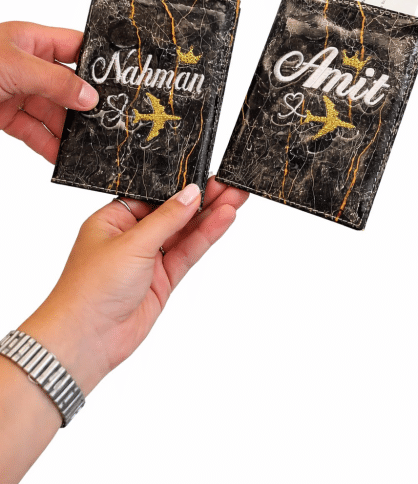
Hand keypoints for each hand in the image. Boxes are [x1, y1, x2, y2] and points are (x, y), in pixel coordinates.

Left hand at [0, 21, 98, 161]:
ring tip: (85, 143)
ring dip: (67, 130)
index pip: (75, 48)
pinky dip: (48, 144)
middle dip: (83, 105)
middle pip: (67, 86)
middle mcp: (26, 65)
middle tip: (105, 121)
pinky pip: (33, 131)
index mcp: (31, 40)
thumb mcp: (15, 66)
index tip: (118, 82)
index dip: (97, 64)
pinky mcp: (4, 116)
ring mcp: (16, 91)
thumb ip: (55, 81)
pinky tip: (60, 154)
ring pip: (52, 112)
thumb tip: (89, 95)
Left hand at [20, 177, 248, 395]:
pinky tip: (223, 221)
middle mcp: (131, 237)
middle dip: (201, 199)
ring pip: (184, 233)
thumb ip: (167, 218)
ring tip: (236, 198)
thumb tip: (191, 193)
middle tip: (229, 184)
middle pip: (173, 213)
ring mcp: (148, 260)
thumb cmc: (91, 288)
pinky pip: (187, 254)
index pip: (152, 195)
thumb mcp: (132, 243)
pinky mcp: (162, 281)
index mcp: (113, 220)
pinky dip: (205, 238)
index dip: (178, 185)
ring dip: (210, 217)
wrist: (86, 340)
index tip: (204, 174)